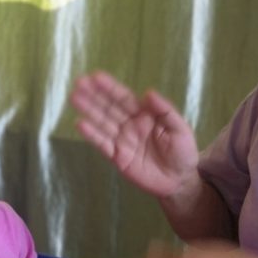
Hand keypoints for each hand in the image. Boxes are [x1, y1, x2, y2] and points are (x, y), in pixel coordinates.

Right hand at [70, 71, 199, 198]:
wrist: (180, 181)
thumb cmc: (183, 152)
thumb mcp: (180, 129)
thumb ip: (165, 111)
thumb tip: (148, 92)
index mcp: (145, 115)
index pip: (124, 98)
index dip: (110, 88)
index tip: (96, 76)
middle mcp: (130, 125)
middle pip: (109, 107)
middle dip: (94, 95)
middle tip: (78, 82)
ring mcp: (122, 141)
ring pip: (102, 123)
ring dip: (88, 110)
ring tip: (74, 97)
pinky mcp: (118, 157)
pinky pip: (103, 144)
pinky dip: (91, 135)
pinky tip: (80, 124)